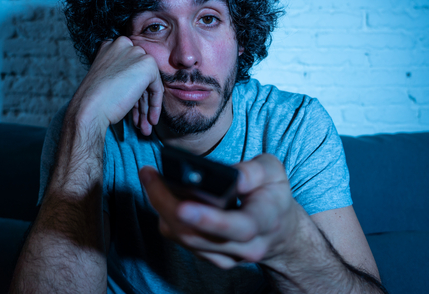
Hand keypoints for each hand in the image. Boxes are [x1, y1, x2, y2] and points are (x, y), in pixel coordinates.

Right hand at [68, 36, 163, 135]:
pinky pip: (157, 88)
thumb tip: (138, 85)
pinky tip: (150, 119)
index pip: (129, 69)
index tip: (133, 109)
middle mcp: (124, 45)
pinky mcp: (147, 65)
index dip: (132, 91)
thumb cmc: (94, 99)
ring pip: (149, 83)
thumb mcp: (107, 78)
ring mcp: (136, 53)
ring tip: (145, 126)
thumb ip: (122, 74)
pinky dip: (155, 105)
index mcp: (111, 46)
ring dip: (147, 107)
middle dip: (141, 101)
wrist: (90, 108)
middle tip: (141, 120)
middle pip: (140, 76)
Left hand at [139, 154, 303, 268]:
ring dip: (161, 208)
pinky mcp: (212, 258)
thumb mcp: (273, 172)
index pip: (238, 226)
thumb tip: (228, 175)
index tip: (183, 206)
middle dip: (167, 204)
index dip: (209, 219)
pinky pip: (182, 241)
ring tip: (151, 178)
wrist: (280, 230)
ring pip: (185, 239)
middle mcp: (246, 246)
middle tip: (149, 175)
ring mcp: (228, 257)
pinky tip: (162, 195)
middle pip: (198, 235)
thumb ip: (254, 171)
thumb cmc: (273, 194)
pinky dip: (167, 217)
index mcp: (266, 221)